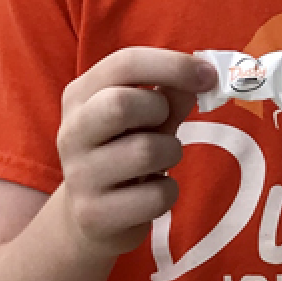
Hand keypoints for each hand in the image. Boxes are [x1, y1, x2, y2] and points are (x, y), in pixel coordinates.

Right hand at [56, 48, 216, 259]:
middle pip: (121, 104)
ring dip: (170, 153)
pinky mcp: (94, 215)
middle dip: (160, 110)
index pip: (124, 63)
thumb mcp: (148, 117)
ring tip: (159, 161)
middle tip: (165, 124)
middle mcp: (72, 132)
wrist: (91, 217)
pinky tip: (151, 192)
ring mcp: (78, 175)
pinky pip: (156, 195)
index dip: (173, 65)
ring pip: (145, 151)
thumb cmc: (125, 150)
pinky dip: (168, 192)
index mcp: (81, 95)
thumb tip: (205, 73)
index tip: (209, 75)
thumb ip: (171, 93)